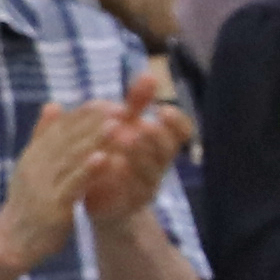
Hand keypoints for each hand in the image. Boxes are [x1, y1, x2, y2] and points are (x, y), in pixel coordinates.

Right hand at [0, 97, 126, 268]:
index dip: (84, 114)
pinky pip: (72, 185)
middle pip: (67, 138)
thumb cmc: (28, 204)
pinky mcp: (52, 206)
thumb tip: (54, 103)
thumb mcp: (31, 167)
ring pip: (72, 158)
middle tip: (121, 107)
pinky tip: (105, 158)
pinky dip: (88, 170)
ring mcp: (43, 185)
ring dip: (95, 140)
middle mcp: (36, 165)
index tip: (108, 101)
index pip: (60, 128)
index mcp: (34, 155)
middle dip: (95, 122)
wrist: (11, 243)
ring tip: (118, 125)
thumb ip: (43, 138)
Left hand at [70, 60, 192, 224]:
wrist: (97, 200)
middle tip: (142, 125)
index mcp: (160, 144)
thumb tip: (149, 75)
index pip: (181, 131)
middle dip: (156, 137)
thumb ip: (136, 104)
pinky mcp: (130, 204)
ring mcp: (147, 186)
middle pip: (167, 150)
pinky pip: (131, 192)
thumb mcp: (123, 127)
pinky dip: (121, 177)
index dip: (176, 121)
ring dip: (139, 155)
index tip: (161, 109)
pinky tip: (108, 164)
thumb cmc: (114, 156)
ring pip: (152, 171)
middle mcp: (159, 165)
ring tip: (124, 139)